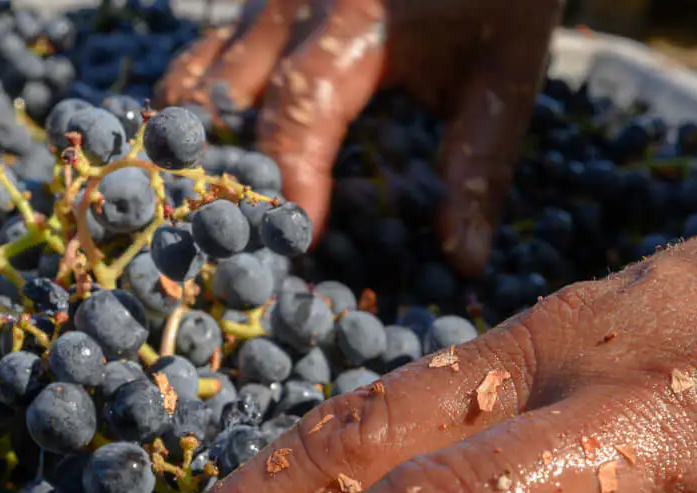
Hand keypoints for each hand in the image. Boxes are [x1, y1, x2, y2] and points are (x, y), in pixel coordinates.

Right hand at [156, 0, 559, 273]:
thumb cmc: (493, 6)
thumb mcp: (499, 84)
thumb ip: (477, 170)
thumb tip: (464, 262)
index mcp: (358, 19)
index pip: (302, 104)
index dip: (294, 175)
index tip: (300, 238)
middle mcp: (294, 2)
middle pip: (228, 96)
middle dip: (233, 174)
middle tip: (250, 244)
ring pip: (197, 79)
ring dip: (204, 149)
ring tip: (227, 212)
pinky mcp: (252, 4)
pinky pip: (200, 63)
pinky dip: (199, 117)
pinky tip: (220, 168)